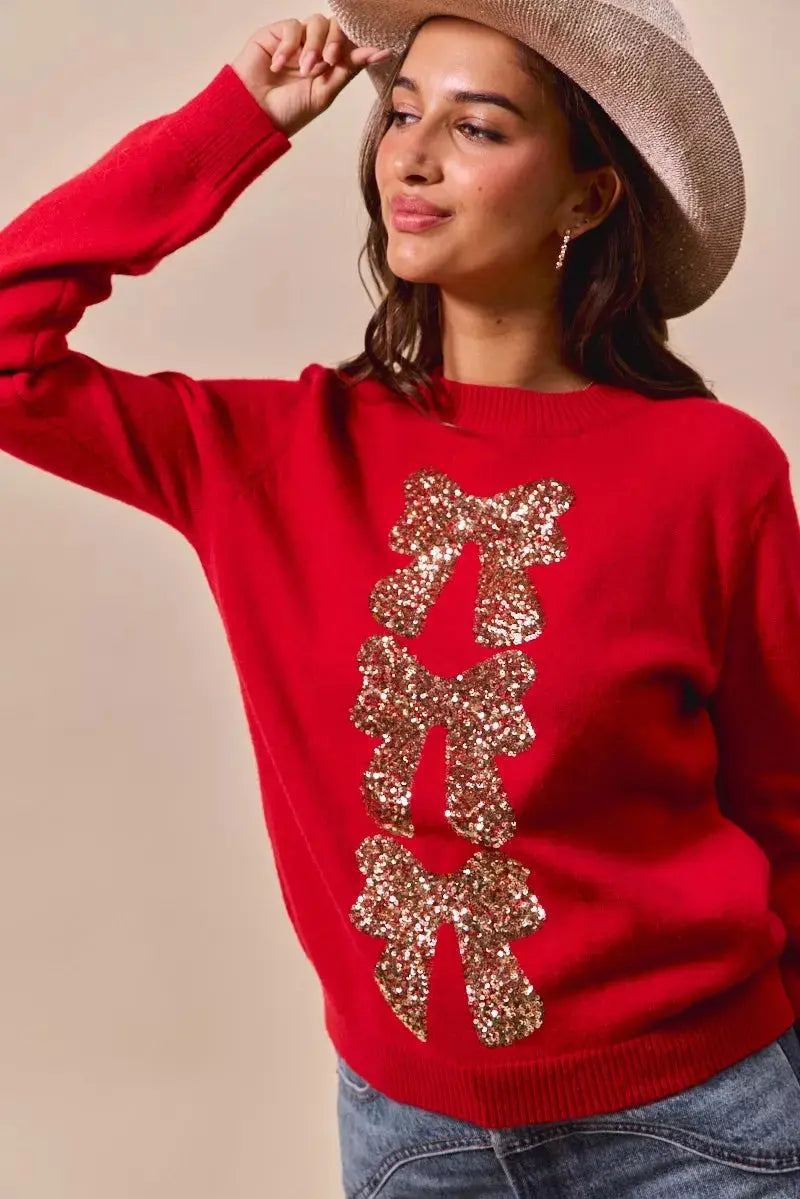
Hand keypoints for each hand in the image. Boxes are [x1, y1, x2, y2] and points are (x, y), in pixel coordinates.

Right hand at [230, 14, 392, 137]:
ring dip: (313, 46)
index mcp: (329, 65)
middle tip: (328, 61)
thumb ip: (349, 70)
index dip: (361, 45)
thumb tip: (379, 52)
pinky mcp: (276, 34)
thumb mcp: (324, 93)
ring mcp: (296, 41)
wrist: (254, 114)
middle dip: (335, 43)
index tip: (381, 51)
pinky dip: (289, 46)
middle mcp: (315, 49)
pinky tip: (278, 65)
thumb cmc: (287, 111)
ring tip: (303, 69)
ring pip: (316, 23)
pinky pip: (293, 26)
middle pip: (336, 27)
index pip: (349, 44)